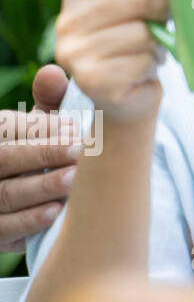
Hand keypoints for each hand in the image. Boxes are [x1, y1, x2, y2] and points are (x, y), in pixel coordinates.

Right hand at [0, 66, 78, 251]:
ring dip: (40, 188)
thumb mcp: (44, 125)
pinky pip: (2, 229)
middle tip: (79, 153)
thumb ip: (50, 100)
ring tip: (73, 180)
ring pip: (5, 194)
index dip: (39, 129)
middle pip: (5, 159)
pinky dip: (28, 221)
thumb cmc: (43, 148)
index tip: (75, 130)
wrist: (35, 192)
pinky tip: (54, 211)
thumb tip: (53, 73)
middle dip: (43, 155)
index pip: (7, 128)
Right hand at [54, 0, 169, 124]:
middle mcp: (68, 21)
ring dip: (158, 41)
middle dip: (163, 8)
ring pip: (142, 31)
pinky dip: (152, 64)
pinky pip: (142, 60)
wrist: (125, 94)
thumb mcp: (141, 1)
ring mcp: (76, 52)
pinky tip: (143, 68)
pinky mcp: (93, 80)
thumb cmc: (136, 40)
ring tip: (151, 47)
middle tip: (166, 19)